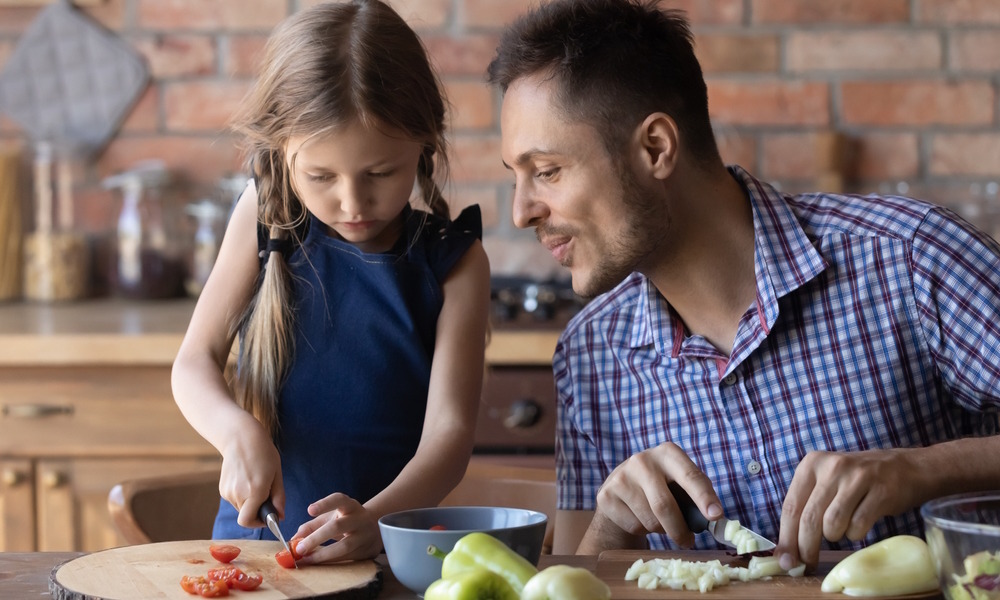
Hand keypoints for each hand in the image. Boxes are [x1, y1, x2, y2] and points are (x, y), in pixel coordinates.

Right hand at [218, 423, 284, 528]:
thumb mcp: (277, 474)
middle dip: (257, 509)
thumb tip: (281, 516)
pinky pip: (235, 499)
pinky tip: (246, 479)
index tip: (267, 515)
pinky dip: (242, 495)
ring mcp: (227, 492)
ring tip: (256, 481)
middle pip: (246, 515)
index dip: (258, 522)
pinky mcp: (222, 488)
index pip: (248, 521)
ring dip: (250, 501)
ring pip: (241, 507)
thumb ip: (279, 498)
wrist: (240, 438)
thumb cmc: (263, 453)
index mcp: (254, 491)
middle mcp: (238, 494)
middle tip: (265, 492)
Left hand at [291, 493, 381, 562]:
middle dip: (316, 538)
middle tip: (299, 548)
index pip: (339, 499)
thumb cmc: (346, 521)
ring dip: (322, 554)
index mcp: (350, 505)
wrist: (374, 530)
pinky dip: (330, 561)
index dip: (325, 504)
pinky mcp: (367, 550)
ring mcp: (365, 535)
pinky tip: (318, 562)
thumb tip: (293, 540)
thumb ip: (311, 526)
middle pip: (337, 527)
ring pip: (344, 546)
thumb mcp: (331, 518)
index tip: (310, 510)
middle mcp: (359, 518)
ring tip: (306, 559)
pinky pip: (347, 558)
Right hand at [583, 442, 723, 550]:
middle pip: (664, 504)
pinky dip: (643, 530)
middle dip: (679, 528)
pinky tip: (640, 518)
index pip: (690, 476)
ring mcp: (621, 477)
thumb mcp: (680, 483)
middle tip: (688, 542)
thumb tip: (714, 518)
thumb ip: (698, 496)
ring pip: (649, 520)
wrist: (622, 488)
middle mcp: (642, 460)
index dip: (704, 497)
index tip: (715, 515)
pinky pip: (634, 525)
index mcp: (667, 453)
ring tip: (660, 522)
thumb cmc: (661, 486)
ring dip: (661, 530)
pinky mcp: (606, 495)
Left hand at [777, 448, 918, 569]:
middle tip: (807, 564)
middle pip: (809, 518)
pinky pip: (858, 525)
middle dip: (806, 547)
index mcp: (811, 463)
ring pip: (832, 524)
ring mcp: (858, 477)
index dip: (786, 538)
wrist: (904, 468)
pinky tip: (858, 526)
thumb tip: (786, 552)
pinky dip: (855, 534)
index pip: (791, 507)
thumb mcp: (825, 483)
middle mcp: (832, 466)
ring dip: (834, 536)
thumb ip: (805, 509)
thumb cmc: (855, 481)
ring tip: (840, 530)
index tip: (785, 562)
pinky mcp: (881, 491)